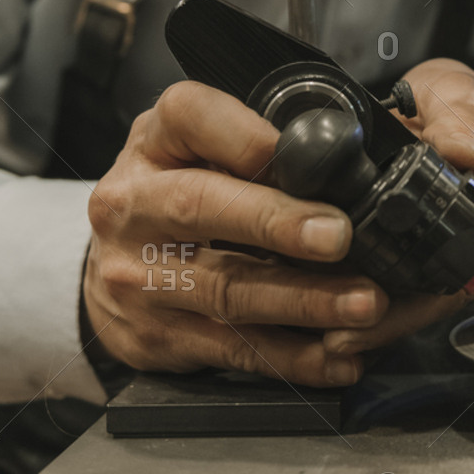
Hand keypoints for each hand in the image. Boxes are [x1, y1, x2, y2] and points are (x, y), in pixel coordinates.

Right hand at [82, 82, 389, 385]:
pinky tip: (338, 356)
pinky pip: (233, 350)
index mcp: (152, 143)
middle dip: (278, 224)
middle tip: (340, 237)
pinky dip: (293, 357)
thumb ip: (251, 145)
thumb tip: (339, 165)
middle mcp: (132, 205)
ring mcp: (135, 276)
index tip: (307, 158)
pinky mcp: (153, 336)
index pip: (191, 116)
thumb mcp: (196, 147)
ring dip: (305, 301)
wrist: (109, 265)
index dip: (248, 138)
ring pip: (227, 290)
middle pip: (202, 207)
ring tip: (363, 305)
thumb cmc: (173, 194)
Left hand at [322, 58, 473, 359]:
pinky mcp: (427, 260)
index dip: (443, 285)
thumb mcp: (461, 94)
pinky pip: (404, 293)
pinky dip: (371, 308)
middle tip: (345, 336)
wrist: (444, 109)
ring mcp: (459, 257)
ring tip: (332, 340)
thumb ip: (461, 119)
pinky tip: (332, 324)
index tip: (399, 301)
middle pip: (447, 294)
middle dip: (397, 320)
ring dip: (378, 324)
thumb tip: (462, 155)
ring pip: (422, 303)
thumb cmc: (458, 103)